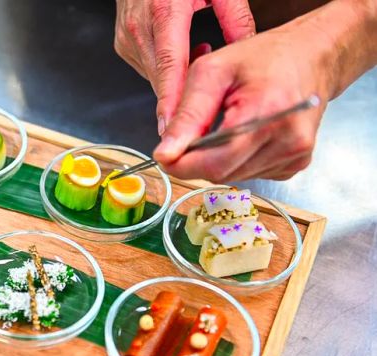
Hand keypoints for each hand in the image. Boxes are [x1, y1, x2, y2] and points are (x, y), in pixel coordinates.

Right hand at [114, 0, 254, 133]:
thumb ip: (235, 17)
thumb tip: (249, 49)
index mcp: (164, 11)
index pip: (169, 66)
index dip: (173, 100)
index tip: (176, 127)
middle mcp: (139, 28)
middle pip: (161, 80)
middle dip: (183, 98)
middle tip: (211, 102)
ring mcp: (127, 38)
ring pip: (154, 78)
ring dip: (177, 80)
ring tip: (200, 52)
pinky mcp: (123, 43)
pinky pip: (148, 68)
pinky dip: (166, 69)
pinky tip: (182, 52)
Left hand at [152, 23, 334, 181]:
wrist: (312, 56)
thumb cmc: (264, 58)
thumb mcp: (213, 71)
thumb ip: (187, 115)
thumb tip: (165, 153)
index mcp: (268, 113)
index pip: (215, 162)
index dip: (182, 164)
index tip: (164, 154)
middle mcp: (288, 140)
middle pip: (221, 173)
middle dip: (196, 160)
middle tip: (188, 135)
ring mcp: (295, 156)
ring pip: (233, 177)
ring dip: (215, 159)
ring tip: (221, 126)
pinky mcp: (295, 164)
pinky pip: (250, 174)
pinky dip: (235, 160)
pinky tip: (241, 136)